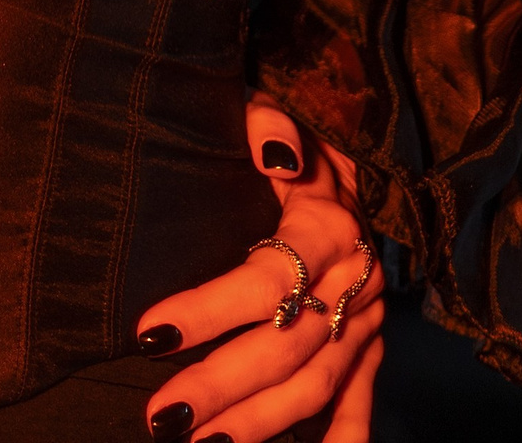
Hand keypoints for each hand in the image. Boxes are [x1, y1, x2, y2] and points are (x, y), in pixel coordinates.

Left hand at [134, 100, 382, 442]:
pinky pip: (359, 402)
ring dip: (261, 423)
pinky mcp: (371, 347)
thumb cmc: (298, 141)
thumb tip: (274, 152)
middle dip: (222, 387)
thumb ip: (270, 123)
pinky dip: (340, 440)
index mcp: (328, 228)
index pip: (266, 279)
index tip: (150, 332)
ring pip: (316, 384)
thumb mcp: (280, 113)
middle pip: (287, 346)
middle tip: (162, 416)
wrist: (357, 164)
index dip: (209, 309)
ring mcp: (366, 322)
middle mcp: (353, 283)